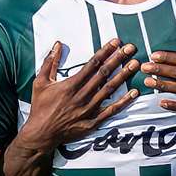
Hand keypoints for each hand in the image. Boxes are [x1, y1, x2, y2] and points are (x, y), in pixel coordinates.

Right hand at [24, 40, 139, 146]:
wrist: (41, 133)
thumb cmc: (40, 107)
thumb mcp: (40, 82)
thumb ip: (49, 62)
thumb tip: (57, 44)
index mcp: (70, 85)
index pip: (92, 64)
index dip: (105, 52)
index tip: (115, 42)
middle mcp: (81, 96)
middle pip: (103, 74)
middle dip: (118, 59)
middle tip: (131, 48)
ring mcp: (88, 109)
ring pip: (109, 89)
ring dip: (123, 76)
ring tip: (135, 64)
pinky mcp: (92, 122)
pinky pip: (111, 111)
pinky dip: (123, 102)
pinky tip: (134, 92)